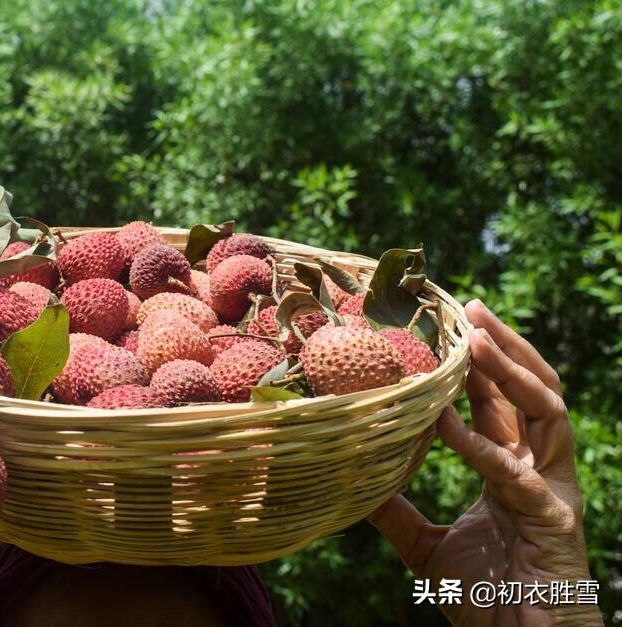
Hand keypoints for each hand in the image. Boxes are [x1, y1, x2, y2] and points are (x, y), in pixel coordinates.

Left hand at [369, 300, 600, 625]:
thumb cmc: (484, 598)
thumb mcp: (425, 545)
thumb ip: (396, 511)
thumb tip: (352, 482)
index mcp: (516, 468)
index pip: (503, 402)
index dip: (483, 362)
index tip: (453, 324)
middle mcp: (541, 470)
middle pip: (534, 391)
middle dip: (505, 347)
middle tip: (471, 308)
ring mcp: (553, 491)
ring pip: (546, 413)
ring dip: (510, 374)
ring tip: (476, 340)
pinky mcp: (554, 519)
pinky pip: (517, 473)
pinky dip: (481, 445)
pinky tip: (446, 425)